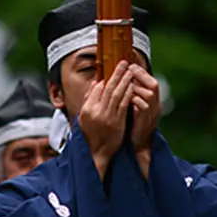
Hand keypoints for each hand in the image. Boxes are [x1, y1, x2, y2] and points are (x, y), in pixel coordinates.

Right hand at [78, 61, 134, 176]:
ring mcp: (107, 117)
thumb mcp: (84, 117)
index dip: (106, 78)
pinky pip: (124, 104)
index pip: (97, 89)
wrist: (96, 153)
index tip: (113, 68)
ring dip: (124, 81)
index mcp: (87, 109)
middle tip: (123, 63)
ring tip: (130, 70)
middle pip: (107, 88)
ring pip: (117, 94)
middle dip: (116, 74)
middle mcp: (96, 111)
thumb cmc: (90, 134)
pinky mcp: (117, 122)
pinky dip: (128, 93)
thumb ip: (89, 100)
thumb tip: (95, 83)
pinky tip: (132, 86)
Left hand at [129, 64, 161, 151]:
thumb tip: (122, 80)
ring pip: (149, 93)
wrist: (139, 143)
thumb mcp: (134, 107)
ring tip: (125, 82)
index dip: (142, 73)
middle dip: (141, 76)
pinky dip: (134, 100)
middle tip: (129, 70)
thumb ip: (132, 95)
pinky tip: (126, 97)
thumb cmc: (133, 124)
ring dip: (136, 87)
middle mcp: (156, 104)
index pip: (151, 81)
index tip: (130, 66)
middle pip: (153, 84)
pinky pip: (142, 106)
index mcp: (153, 100)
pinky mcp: (146, 120)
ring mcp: (153, 112)